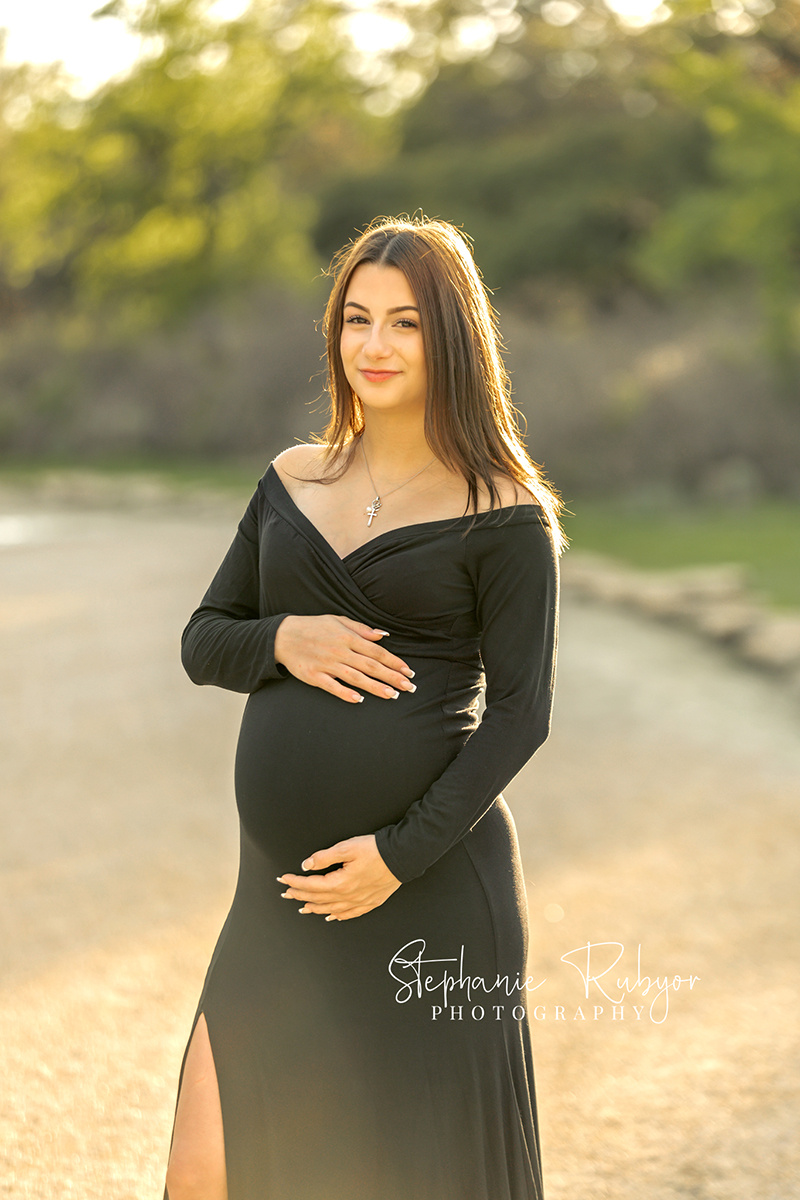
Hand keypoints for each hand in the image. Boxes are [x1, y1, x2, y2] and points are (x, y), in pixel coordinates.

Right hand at [273, 614, 415, 703]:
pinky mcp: (314, 676)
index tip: (408, 671)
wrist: (283, 635)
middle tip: (408, 687)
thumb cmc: (313, 627)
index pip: (376, 652)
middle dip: (392, 677)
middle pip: (371, 666)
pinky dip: (345, 693)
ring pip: (356, 677)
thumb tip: (383, 635)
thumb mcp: (338, 620)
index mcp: (348, 637)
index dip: (394, 662)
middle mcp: (340, 651)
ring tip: (392, 695)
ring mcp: (327, 664)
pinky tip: (359, 700)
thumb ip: (361, 629)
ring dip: (375, 687)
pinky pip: (332, 686)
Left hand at [277, 835, 400, 920]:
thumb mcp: (347, 848)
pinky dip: (337, 916)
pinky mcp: (370, 902)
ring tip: (303, 908)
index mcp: (340, 883)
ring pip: (331, 909)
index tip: (284, 880)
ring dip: (315, 908)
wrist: (402, 856)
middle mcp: (348, 896)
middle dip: (299, 896)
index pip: (311, 885)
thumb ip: (324, 857)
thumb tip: (307, 865)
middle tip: (287, 894)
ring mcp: (359, 902)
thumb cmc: (376, 850)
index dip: (295, 882)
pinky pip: (349, 914)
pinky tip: (331, 916)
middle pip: (318, 899)